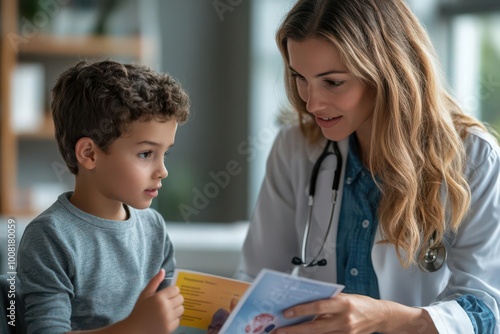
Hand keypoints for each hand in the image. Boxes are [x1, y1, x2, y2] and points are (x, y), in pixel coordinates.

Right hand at [124, 269, 183, 333]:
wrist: (135, 329)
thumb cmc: (139, 310)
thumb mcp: (145, 294)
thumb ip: (155, 282)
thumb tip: (163, 270)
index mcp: (160, 297)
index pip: (176, 289)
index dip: (173, 291)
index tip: (167, 295)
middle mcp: (166, 307)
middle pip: (180, 298)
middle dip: (176, 299)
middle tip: (168, 302)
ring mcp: (168, 318)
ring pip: (181, 309)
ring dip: (177, 309)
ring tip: (168, 310)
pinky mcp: (170, 328)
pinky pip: (179, 320)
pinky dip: (175, 319)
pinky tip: (167, 318)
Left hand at [272, 293, 436, 333]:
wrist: (380, 316)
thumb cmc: (360, 303)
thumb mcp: (344, 296)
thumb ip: (327, 300)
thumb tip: (305, 302)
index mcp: (343, 303)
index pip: (318, 306)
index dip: (301, 310)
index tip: (286, 312)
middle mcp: (345, 320)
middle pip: (315, 327)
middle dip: (294, 330)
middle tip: (278, 330)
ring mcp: (346, 333)